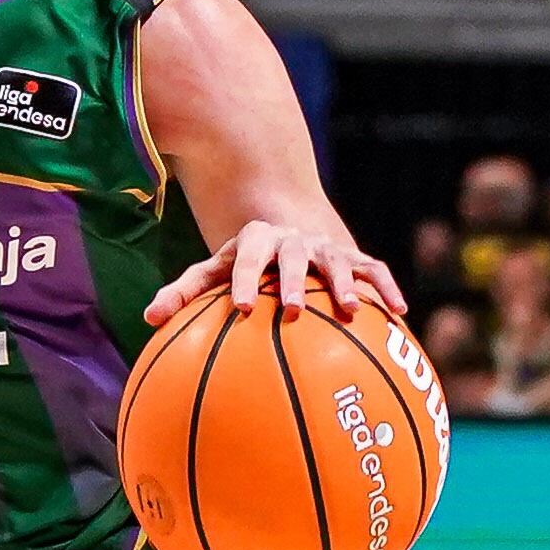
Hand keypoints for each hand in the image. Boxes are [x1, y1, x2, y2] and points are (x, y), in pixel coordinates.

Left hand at [149, 224, 404, 324]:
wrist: (286, 230)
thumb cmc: (243, 264)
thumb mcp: (213, 271)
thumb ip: (184, 292)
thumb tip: (148, 319)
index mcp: (256, 240)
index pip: (247, 258)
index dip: (244, 280)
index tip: (241, 308)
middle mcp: (293, 240)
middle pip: (294, 257)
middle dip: (294, 282)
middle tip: (293, 311)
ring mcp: (325, 248)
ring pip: (337, 262)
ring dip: (345, 285)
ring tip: (352, 312)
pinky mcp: (353, 258)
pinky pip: (373, 270)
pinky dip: (386, 288)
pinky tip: (400, 314)